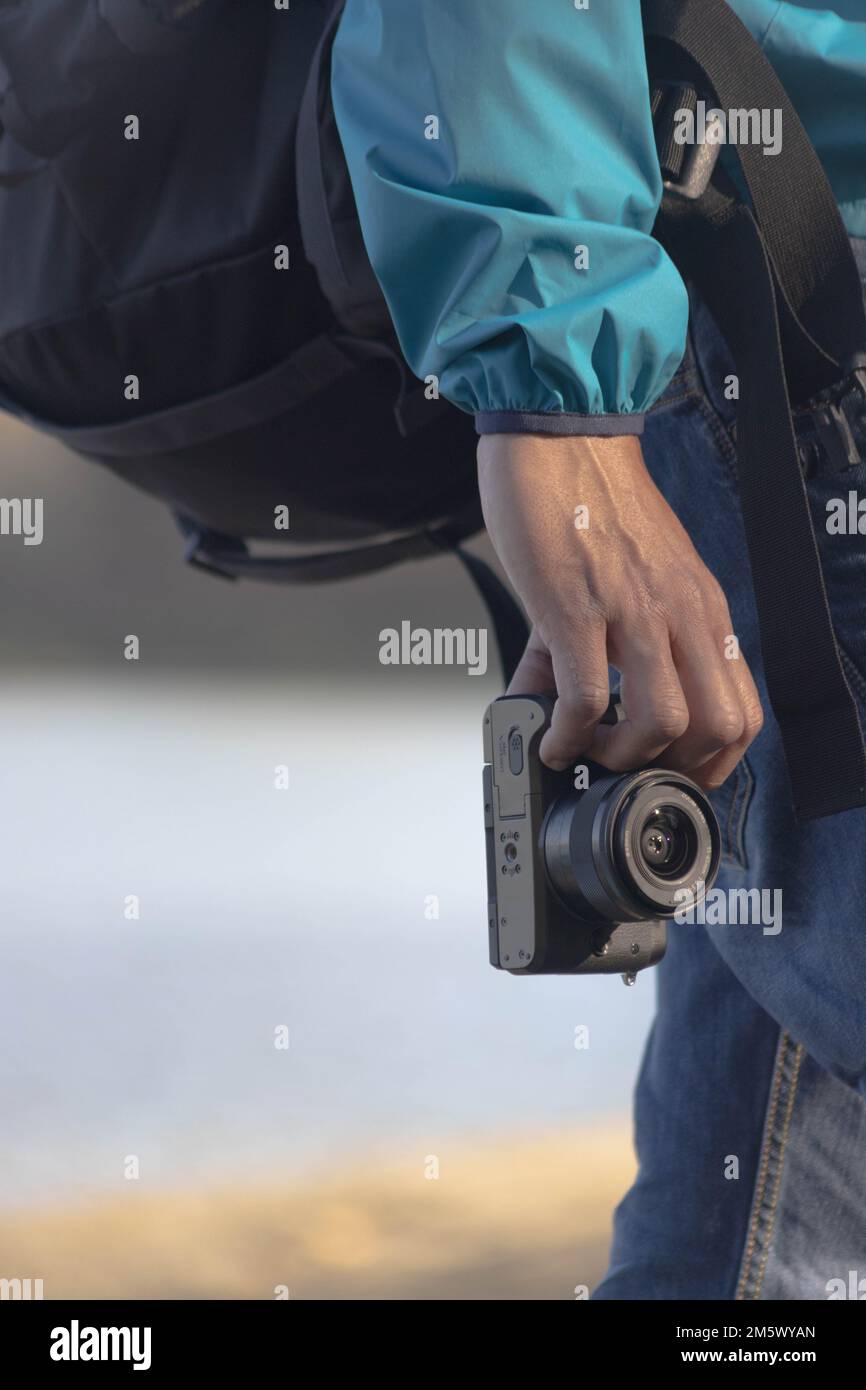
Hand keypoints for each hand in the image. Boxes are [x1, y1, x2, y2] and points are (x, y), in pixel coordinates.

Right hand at [477, 432, 762, 787]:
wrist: (559, 435)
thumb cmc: (591, 498)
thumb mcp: (625, 577)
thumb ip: (605, 645)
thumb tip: (559, 704)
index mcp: (700, 607)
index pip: (742, 708)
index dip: (715, 760)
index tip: (673, 772)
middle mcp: (680, 612)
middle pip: (720, 726)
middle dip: (677, 767)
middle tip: (633, 769)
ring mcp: (633, 613)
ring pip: (663, 722)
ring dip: (622, 756)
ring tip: (589, 750)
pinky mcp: (576, 610)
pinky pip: (587, 699)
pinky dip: (568, 736)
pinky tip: (551, 736)